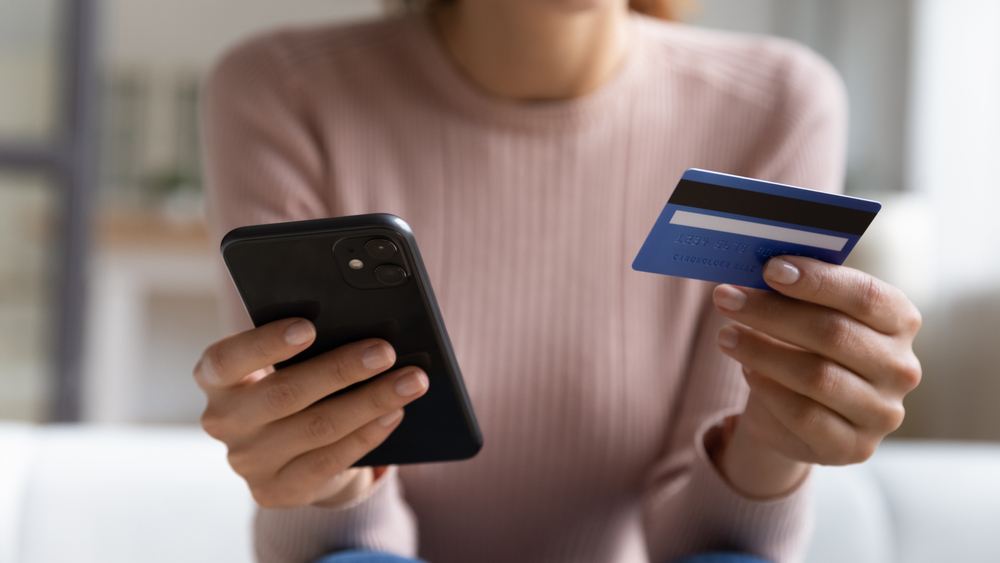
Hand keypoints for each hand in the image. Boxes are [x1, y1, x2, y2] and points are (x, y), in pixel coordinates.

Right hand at [193, 318, 428, 508]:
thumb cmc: (290, 384)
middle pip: (285, 393)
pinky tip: (395, 413)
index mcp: (216, 379)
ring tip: (410, 381)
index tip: (308, 326)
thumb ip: (302, 347)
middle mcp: (223, 422)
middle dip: (342, 369)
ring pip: (317, 427)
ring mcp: (248, 462)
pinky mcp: (276, 491)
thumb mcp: (282, 363)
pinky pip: (330, 460)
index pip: (227, 360)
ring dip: (371, 401)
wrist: (285, 451)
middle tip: (386, 351)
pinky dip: (368, 434)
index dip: (265, 343)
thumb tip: (361, 331)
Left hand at [710, 256, 921, 496]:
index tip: (770, 268)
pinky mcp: (855, 447)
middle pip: (833, 333)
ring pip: (816, 376)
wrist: (795, 412)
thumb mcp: (805, 314)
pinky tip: (747, 371)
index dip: (817, 280)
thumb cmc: (803, 347)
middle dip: (772, 312)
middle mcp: (900, 367)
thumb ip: (796, 291)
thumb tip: (762, 267)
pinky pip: (804, 415)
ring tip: (725, 336)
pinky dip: (769, 390)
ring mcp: (882, 412)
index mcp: (899, 321)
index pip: (864, 295)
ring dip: (761, 351)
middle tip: (726, 298)